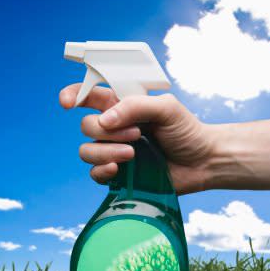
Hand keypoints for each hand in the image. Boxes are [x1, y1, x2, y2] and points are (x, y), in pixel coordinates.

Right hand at [59, 84, 215, 194]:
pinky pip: (95, 174)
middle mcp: (114, 128)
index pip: (89, 95)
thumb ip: (135, 106)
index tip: (67, 103)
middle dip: (106, 130)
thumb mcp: (166, 108)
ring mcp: (114, 152)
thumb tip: (105, 119)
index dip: (73, 95)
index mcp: (122, 106)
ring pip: (86, 151)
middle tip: (137, 134)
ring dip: (106, 151)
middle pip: (86, 126)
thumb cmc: (186, 131)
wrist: (201, 161)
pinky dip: (103, 170)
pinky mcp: (118, 175)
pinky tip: (119, 168)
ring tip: (133, 153)